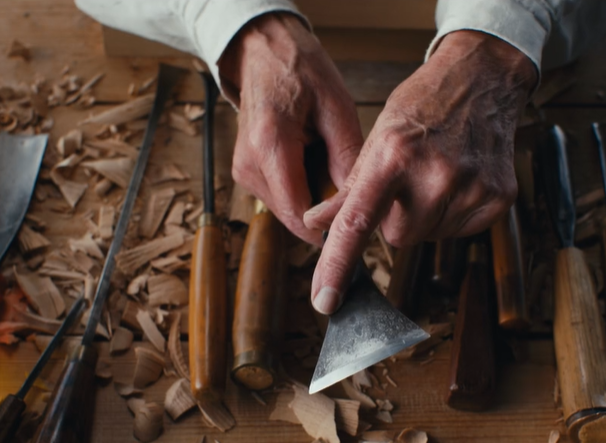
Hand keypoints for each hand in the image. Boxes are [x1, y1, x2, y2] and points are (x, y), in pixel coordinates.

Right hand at [222, 12, 364, 244]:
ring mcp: (244, 172)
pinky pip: (282, 198)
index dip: (332, 226)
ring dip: (316, 200)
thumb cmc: (301, 71)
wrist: (263, 51)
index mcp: (270, 145)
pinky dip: (304, 189)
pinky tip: (316, 163)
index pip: (300, 214)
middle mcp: (249, 165)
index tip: (361, 224)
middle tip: (354, 187)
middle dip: (327, 212)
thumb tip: (359, 201)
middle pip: (295, 217)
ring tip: (332, 165)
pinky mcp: (247, 174)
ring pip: (289, 212)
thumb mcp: (337, 106)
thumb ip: (347, 156)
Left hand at [302, 31, 534, 313]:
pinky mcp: (498, 199)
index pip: (358, 223)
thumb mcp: (378, 137)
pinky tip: (460, 182)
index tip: (325, 302)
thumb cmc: (424, 106)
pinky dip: (455, 215)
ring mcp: (472, 188)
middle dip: (396, 219)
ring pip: (431, 237)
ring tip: (437, 176)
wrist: (482, 81)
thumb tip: (316, 224)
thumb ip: (349, 188)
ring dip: (428, 216)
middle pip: (398, 238)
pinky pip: (461, 232)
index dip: (337, 265)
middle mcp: (435, 175)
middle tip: (407, 183)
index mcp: (394, 156)